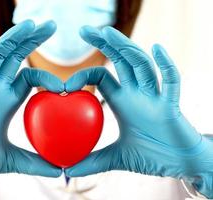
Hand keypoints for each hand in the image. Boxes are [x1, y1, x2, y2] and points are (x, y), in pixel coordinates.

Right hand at [0, 20, 63, 179]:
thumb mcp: (9, 160)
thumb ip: (33, 163)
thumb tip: (60, 171)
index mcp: (6, 99)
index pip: (29, 77)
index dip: (46, 77)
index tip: (65, 85)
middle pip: (15, 57)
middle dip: (32, 40)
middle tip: (51, 25)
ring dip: (12, 39)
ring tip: (30, 24)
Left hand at [65, 26, 212, 197]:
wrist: (181, 164)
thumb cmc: (153, 156)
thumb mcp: (116, 158)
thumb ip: (93, 161)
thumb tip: (67, 170)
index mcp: (123, 101)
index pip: (102, 77)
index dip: (84, 75)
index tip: (65, 84)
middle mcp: (138, 94)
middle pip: (120, 61)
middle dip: (104, 44)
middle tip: (84, 30)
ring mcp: (155, 97)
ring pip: (141, 66)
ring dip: (126, 48)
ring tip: (108, 33)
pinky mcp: (172, 106)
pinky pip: (171, 82)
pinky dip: (166, 65)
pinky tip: (156, 49)